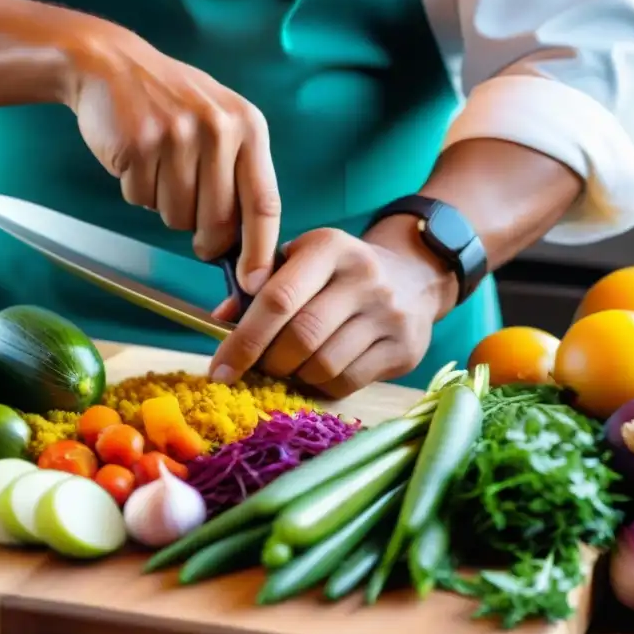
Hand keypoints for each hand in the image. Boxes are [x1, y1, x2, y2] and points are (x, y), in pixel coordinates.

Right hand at [65, 17, 280, 292]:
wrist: (112, 64)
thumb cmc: (172, 104)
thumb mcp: (221, 123)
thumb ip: (239, 175)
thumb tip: (249, 249)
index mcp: (248, 126)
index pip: (264, 203)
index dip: (260, 250)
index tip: (255, 282)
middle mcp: (218, 129)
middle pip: (218, 221)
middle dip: (203, 237)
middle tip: (189, 215)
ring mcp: (177, 135)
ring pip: (176, 217)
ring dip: (164, 206)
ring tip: (159, 165)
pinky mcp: (138, 143)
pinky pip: (140, 200)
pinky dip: (136, 190)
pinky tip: (136, 157)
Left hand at [209, 224, 456, 398]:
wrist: (413, 277)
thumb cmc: (338, 272)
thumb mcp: (300, 261)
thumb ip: (259, 285)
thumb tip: (221, 321)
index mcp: (329, 247)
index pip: (278, 298)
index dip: (244, 339)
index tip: (220, 369)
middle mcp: (364, 277)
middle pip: (300, 337)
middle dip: (269, 361)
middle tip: (259, 366)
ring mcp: (389, 315)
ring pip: (323, 365)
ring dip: (295, 375)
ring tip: (291, 365)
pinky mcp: (405, 349)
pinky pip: (348, 382)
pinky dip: (322, 385)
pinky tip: (317, 372)